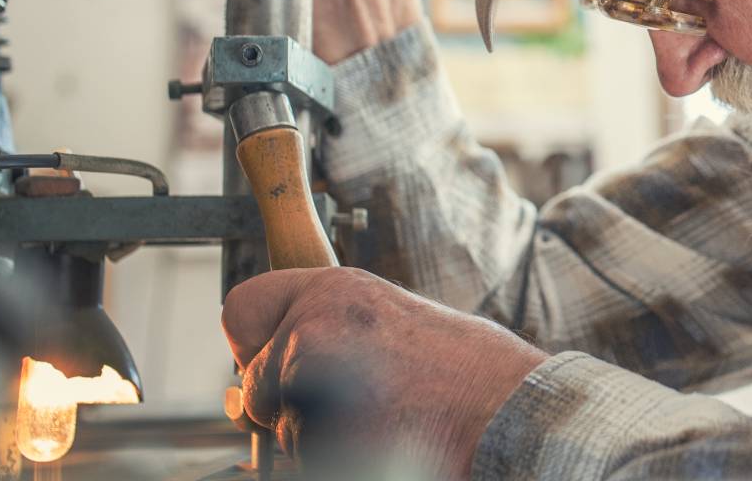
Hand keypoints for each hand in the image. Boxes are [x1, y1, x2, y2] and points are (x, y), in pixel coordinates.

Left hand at [222, 267, 547, 477]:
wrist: (510, 415)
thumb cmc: (469, 375)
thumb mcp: (395, 324)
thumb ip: (332, 335)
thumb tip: (262, 377)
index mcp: (334, 291)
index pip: (241, 309)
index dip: (255, 345)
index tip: (274, 364)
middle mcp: (312, 327)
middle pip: (257, 385)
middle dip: (288, 406)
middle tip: (356, 407)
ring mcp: (310, 383)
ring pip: (282, 432)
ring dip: (320, 438)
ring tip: (386, 422)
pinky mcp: (315, 437)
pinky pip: (301, 461)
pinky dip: (334, 459)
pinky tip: (382, 443)